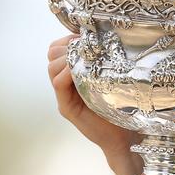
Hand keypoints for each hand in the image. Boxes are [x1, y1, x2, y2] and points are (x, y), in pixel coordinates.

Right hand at [47, 34, 142, 174]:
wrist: (122, 137)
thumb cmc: (121, 107)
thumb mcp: (111, 79)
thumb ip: (102, 63)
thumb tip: (106, 38)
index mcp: (73, 76)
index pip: (57, 50)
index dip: (68, 39)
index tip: (84, 37)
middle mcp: (65, 85)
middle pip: (52, 55)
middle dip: (66, 46)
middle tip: (85, 47)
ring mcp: (64, 97)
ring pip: (52, 67)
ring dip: (67, 58)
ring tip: (84, 58)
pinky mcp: (66, 108)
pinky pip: (58, 83)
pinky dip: (68, 73)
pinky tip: (81, 70)